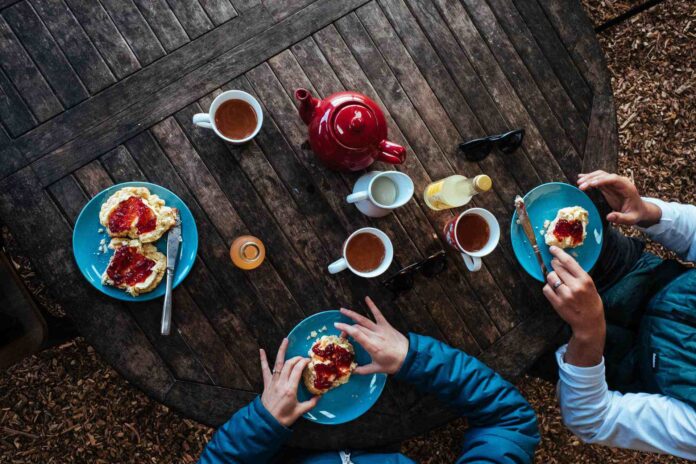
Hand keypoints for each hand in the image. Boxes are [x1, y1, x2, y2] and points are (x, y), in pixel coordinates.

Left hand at [259, 338, 318, 426]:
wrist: (267, 422)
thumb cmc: (284, 417)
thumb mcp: (300, 411)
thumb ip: (311, 403)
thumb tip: (320, 396)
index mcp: (290, 389)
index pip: (298, 370)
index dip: (304, 362)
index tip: (309, 361)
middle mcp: (281, 382)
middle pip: (289, 364)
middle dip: (297, 358)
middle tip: (303, 357)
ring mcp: (273, 382)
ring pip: (278, 363)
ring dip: (282, 350)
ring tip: (286, 340)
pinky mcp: (266, 383)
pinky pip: (264, 369)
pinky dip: (263, 359)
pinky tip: (261, 350)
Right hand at [334, 296, 408, 374]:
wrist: (409, 357)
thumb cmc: (393, 364)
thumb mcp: (377, 369)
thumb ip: (363, 370)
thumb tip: (352, 371)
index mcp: (372, 346)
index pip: (356, 333)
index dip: (345, 328)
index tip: (336, 326)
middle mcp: (375, 335)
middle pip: (357, 327)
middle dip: (347, 328)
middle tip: (341, 332)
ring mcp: (380, 329)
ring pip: (364, 319)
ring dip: (352, 314)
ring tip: (342, 310)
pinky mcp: (386, 326)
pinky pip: (378, 314)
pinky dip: (372, 306)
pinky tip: (367, 298)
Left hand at [542, 247, 604, 366]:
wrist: (589, 322)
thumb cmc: (590, 301)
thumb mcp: (589, 285)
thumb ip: (577, 274)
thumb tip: (561, 260)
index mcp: (585, 280)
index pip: (568, 261)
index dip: (558, 253)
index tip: (552, 249)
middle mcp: (575, 286)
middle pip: (556, 268)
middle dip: (554, 265)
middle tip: (555, 266)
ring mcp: (565, 295)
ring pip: (550, 277)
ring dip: (552, 277)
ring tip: (558, 282)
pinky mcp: (557, 303)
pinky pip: (546, 289)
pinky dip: (548, 288)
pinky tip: (555, 291)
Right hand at [577, 170, 660, 226]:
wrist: (639, 210)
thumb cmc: (635, 214)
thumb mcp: (630, 219)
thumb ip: (621, 218)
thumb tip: (609, 217)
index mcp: (627, 187)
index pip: (614, 179)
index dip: (602, 180)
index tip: (592, 184)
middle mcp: (620, 182)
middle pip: (605, 175)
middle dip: (592, 179)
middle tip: (581, 186)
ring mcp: (614, 183)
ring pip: (600, 175)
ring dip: (589, 177)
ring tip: (579, 183)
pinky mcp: (609, 186)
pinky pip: (598, 179)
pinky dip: (590, 178)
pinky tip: (581, 177)